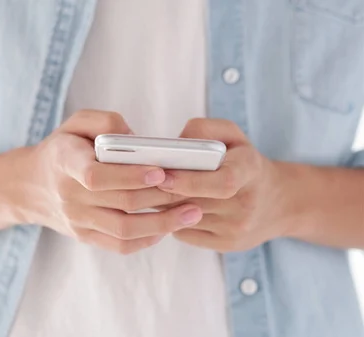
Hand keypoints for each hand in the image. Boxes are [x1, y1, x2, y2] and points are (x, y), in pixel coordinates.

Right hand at [19, 110, 201, 253]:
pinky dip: (147, 239)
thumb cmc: (63, 148)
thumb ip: (106, 122)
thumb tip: (138, 141)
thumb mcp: (76, 123)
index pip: (96, 176)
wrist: (31, 186)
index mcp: (65, 162)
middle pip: (121, 203)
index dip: (130, 176)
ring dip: (163, 223)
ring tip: (192, 213)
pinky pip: (119, 245)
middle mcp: (69, 195)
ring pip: (124, 230)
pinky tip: (167, 228)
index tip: (160, 172)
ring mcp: (77, 219)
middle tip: (194, 190)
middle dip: (161, 198)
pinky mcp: (84, 236)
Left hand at [157, 119, 289, 251]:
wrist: (278, 203)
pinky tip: (168, 208)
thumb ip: (204, 130)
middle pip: (195, 201)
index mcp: (251, 170)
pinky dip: (171, 221)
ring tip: (150, 192)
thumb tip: (175, 142)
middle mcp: (247, 203)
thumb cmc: (243, 162)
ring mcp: (237, 228)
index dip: (189, 180)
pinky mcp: (226, 245)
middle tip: (140, 182)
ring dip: (162, 206)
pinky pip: (186, 234)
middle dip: (163, 192)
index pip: (223, 182)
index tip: (163, 175)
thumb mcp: (233, 136)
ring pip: (185, 219)